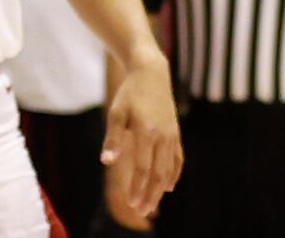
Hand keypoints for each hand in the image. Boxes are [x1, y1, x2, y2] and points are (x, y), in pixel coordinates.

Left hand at [100, 57, 181, 224]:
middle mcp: (163, 136)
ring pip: (169, 169)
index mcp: (147, 132)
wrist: (151, 73)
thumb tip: (107, 162)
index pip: (142, 168)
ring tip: (152, 204)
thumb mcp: (116, 113)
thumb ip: (113, 138)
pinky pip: (178, 159)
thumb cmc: (130, 93)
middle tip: (142, 211)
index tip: (131, 204)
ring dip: (161, 189)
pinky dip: (174, 174)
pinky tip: (169, 187)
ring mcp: (172, 135)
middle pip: (158, 174)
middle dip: (150, 195)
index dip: (137, 188)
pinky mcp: (176, 133)